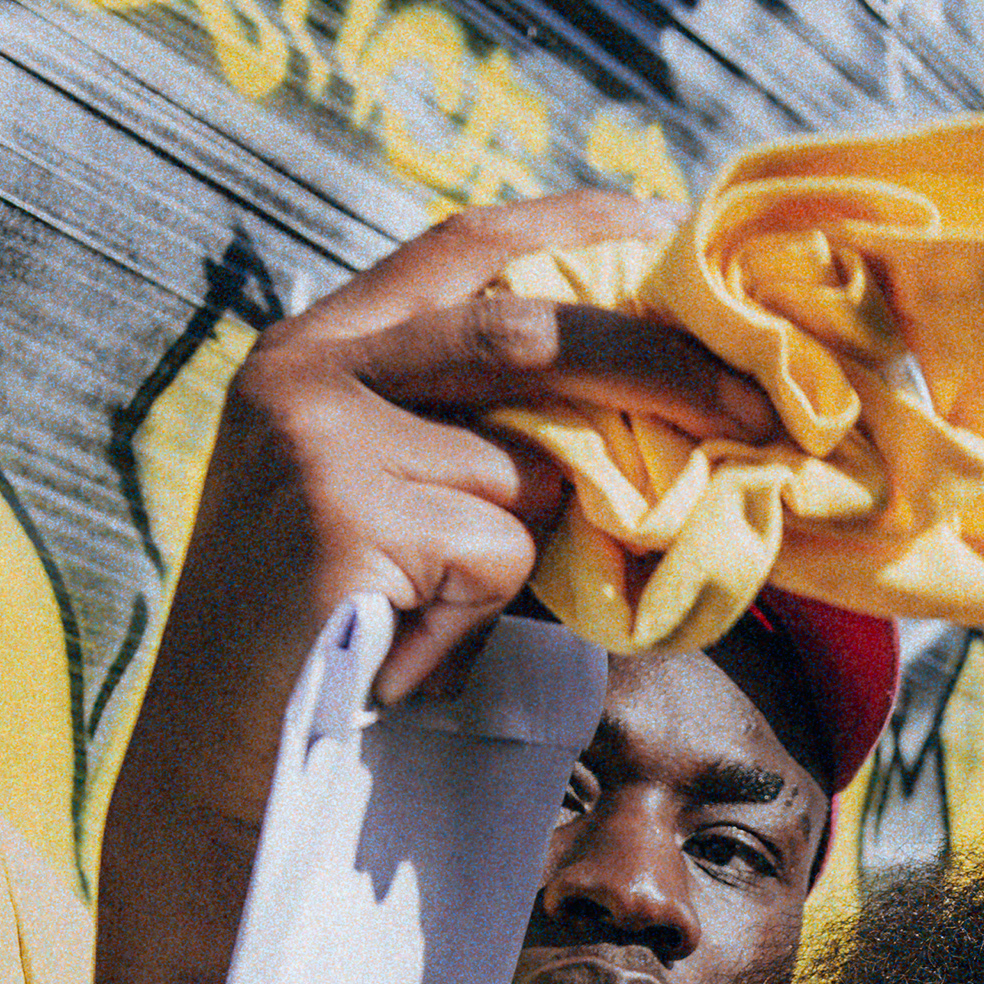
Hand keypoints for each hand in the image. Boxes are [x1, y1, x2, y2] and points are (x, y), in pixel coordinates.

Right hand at [145, 192, 772, 813]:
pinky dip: (476, 619)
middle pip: (524, 330)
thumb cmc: (334, 638)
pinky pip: (496, 556)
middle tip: (758, 408)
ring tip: (426, 616)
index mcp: (317, 348)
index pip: (464, 245)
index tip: (675, 227)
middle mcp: (306, 371)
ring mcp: (317, 438)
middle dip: (658, 367)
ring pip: (522, 472)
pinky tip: (402, 651)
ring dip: (515, 562)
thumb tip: (651, 404)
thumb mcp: (398, 502)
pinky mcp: (343, 517)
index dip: (575, 225)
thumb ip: (477, 434)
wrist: (225, 758)